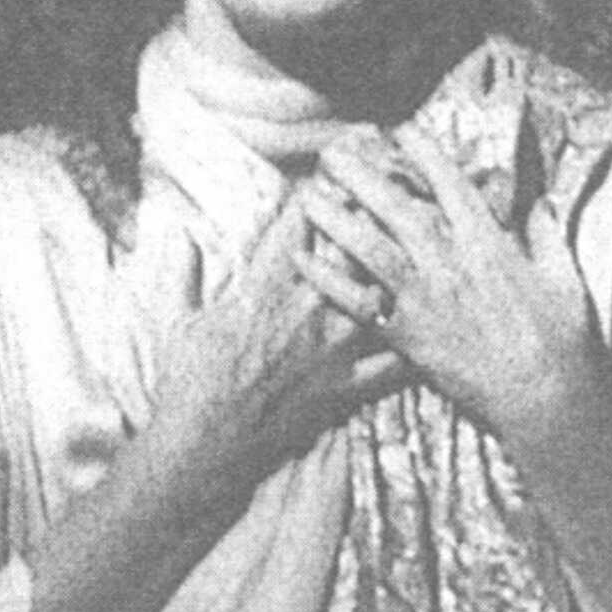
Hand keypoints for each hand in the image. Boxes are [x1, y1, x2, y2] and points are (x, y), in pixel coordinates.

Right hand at [146, 194, 402, 521]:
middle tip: (397, 188)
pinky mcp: (346, 390)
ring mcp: (332, 350)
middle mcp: (307, 307)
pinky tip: (436, 330)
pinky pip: (393, 367)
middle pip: (352, 245)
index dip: (325, 186)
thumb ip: (184, 269)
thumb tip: (176, 229)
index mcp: (266, 283)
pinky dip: (416, 347)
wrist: (205, 447)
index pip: (303, 219)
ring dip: (400, 268)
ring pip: (381, 295)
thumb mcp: (178, 316)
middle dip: (373, 212)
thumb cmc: (187, 381)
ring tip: (423, 245)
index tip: (340, 164)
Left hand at [298, 127, 604, 453]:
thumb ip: (548, 235)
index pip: (450, 184)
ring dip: (337, 221)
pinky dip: (331, 283)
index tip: (398, 130)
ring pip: (370, 250)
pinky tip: (304, 262)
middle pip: (397, 209)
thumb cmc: (565, 342)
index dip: (423, 151)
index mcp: (488, 245)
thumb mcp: (565, 279)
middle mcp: (451, 265)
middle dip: (362, 176)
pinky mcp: (410, 338)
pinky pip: (361, 305)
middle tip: (331, 153)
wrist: (549, 404)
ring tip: (308, 196)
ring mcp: (426, 301)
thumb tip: (540, 201)